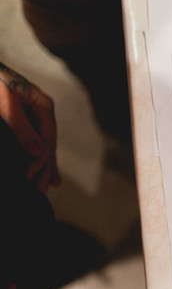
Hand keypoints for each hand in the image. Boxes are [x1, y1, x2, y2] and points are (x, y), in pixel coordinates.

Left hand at [0, 61, 59, 191]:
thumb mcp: (5, 101)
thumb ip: (20, 126)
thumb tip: (35, 151)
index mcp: (44, 106)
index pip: (47, 138)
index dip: (40, 159)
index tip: (28, 175)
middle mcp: (43, 112)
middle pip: (48, 145)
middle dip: (45, 167)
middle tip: (40, 188)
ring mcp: (36, 115)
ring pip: (43, 145)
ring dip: (44, 166)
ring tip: (46, 185)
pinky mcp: (24, 118)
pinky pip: (35, 140)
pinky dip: (37, 156)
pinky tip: (40, 168)